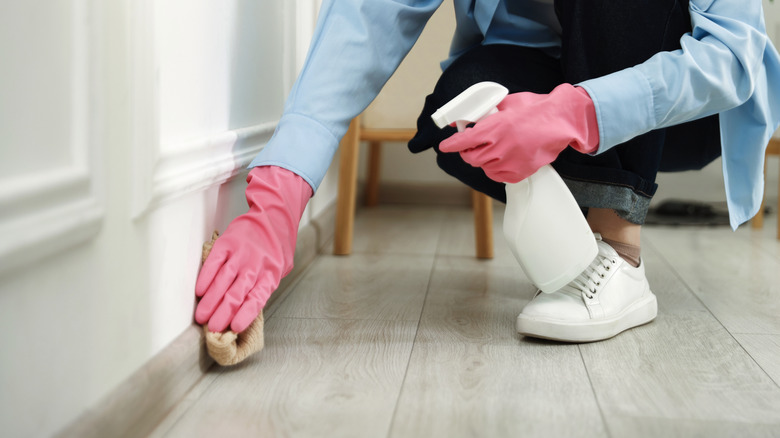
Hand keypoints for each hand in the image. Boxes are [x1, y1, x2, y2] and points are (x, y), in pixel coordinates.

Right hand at [194, 166, 311, 332]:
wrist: (274, 215)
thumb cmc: (276, 248)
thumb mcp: (279, 269)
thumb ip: (265, 287)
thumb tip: (247, 311)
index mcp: (271, 275)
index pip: (257, 298)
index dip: (245, 314)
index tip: (234, 327)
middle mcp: (255, 265)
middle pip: (237, 293)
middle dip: (223, 313)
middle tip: (212, 328)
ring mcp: (241, 254)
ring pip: (224, 281)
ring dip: (211, 300)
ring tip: (201, 316)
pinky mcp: (227, 243)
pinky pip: (214, 262)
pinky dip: (206, 277)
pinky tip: (199, 291)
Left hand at [439, 84, 598, 182]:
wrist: (561, 121)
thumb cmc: (536, 110)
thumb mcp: (506, 103)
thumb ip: (485, 112)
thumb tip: (467, 118)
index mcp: (494, 128)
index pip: (463, 141)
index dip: (451, 145)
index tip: (445, 146)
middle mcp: (499, 147)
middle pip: (471, 158)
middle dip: (468, 152)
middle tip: (473, 147)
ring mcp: (509, 162)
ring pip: (485, 167)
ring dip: (485, 159)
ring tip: (496, 149)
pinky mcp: (519, 172)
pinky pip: (499, 175)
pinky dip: (498, 169)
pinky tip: (505, 158)